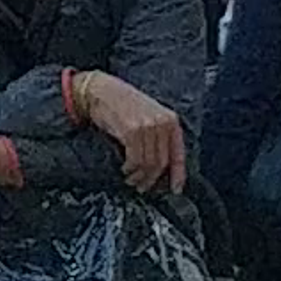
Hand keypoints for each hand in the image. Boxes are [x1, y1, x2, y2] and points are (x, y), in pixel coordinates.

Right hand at [75, 71, 189, 195]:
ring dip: (139, 176)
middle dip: (152, 179)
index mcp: (171, 120)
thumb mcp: (149, 117)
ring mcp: (147, 126)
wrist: (102, 90)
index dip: (178, 175)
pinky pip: (135, 159)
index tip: (175, 190)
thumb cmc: (124, 105)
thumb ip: (158, 137)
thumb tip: (161, 167)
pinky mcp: (132, 131)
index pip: (178, 154)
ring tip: (131, 180)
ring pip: (148, 163)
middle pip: (161, 162)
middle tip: (143, 187)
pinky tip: (125, 169)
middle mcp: (162, 123)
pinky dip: (130, 169)